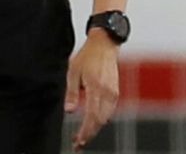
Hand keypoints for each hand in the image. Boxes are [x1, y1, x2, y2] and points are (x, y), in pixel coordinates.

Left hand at [65, 30, 120, 150]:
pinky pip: (110, 109)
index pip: (91, 116)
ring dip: (96, 127)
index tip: (78, 140)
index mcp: (96, 88)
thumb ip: (72, 93)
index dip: (85, 131)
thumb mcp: (73, 72)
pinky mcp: (115, 90)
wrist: (105, 43)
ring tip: (85, 134)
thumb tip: (69, 111)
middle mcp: (107, 91)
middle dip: (90, 133)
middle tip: (79, 142)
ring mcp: (113, 91)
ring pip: (106, 116)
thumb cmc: (88, 56)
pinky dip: (103, 118)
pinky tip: (95, 120)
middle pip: (100, 120)